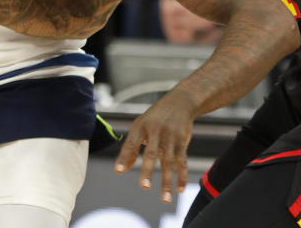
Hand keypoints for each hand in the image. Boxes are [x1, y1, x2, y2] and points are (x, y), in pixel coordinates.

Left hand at [114, 89, 194, 203]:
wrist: (180, 102)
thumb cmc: (155, 118)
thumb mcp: (140, 127)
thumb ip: (130, 148)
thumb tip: (120, 170)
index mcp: (141, 127)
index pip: (131, 143)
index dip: (124, 157)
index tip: (118, 171)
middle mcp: (155, 132)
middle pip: (151, 153)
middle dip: (147, 170)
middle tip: (144, 186)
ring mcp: (170, 137)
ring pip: (169, 162)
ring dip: (167, 182)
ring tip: (165, 199)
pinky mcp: (182, 142)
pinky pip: (182, 162)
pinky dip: (182, 176)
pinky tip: (180, 189)